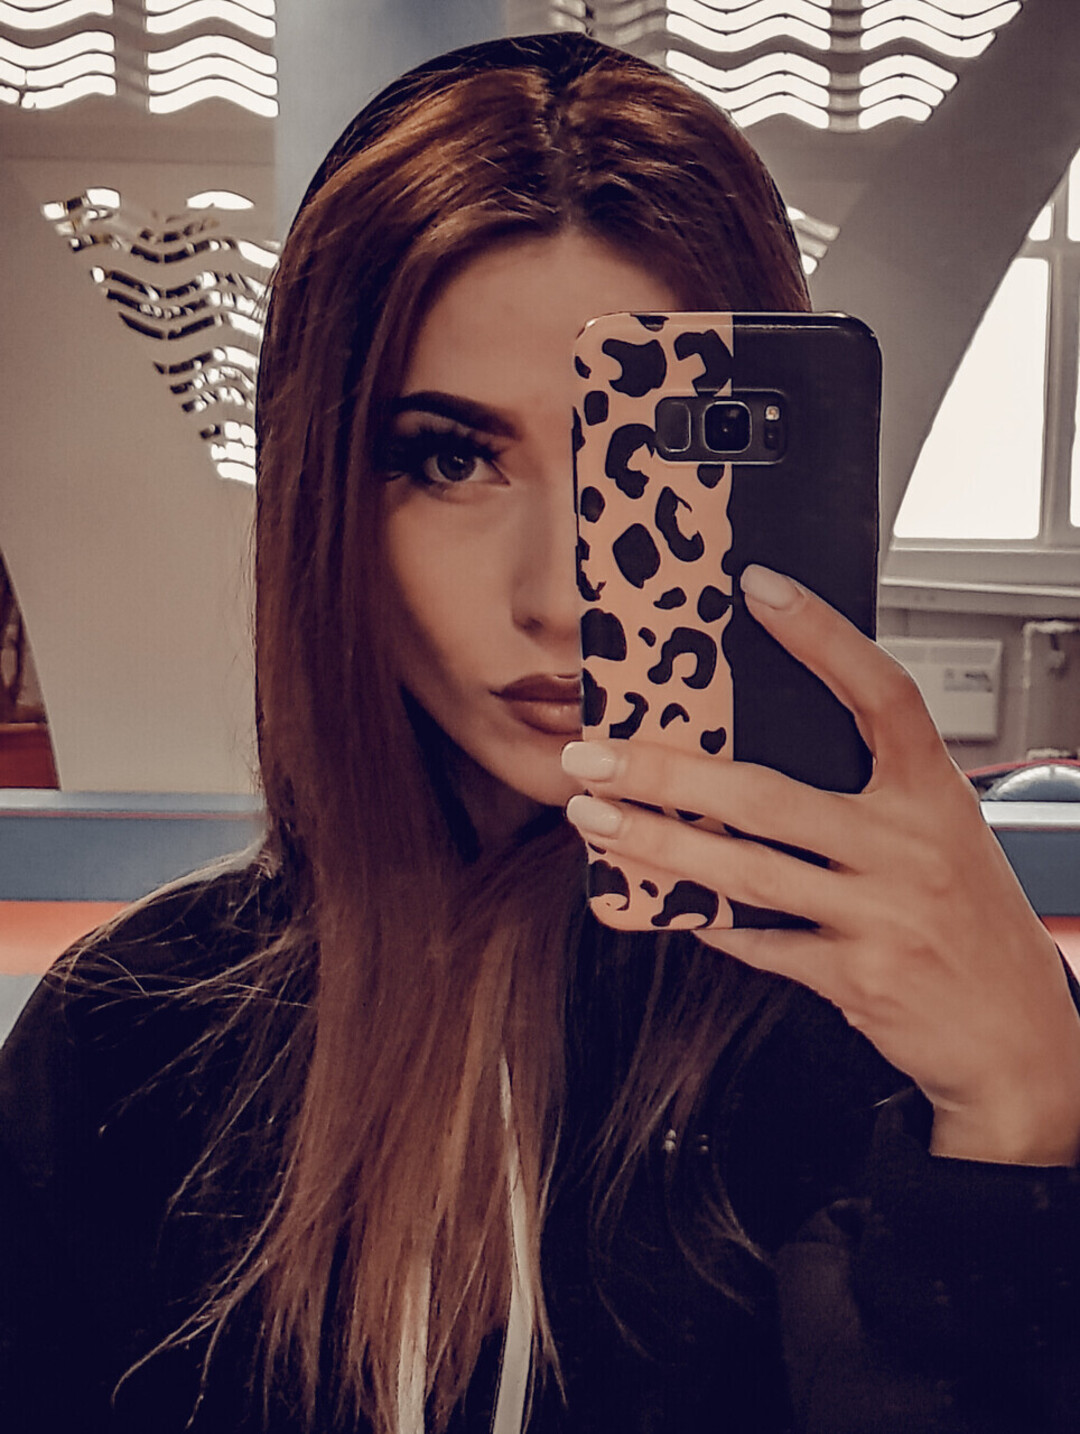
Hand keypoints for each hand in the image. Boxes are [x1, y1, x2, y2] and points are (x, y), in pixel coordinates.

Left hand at [563, 565, 1079, 1166]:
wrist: (1020, 1038)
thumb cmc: (971, 921)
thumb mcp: (943, 834)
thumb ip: (872, 793)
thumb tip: (756, 753)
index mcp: (934, 794)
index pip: (881, 693)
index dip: (823, 635)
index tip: (759, 588)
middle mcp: (909, 847)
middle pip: (767, 796)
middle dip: (666, 774)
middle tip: (595, 755)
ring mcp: (882, 914)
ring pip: (745, 871)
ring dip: (657, 846)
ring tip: (596, 821)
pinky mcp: (857, 977)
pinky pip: (760, 943)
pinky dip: (708, 922)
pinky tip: (664, 904)